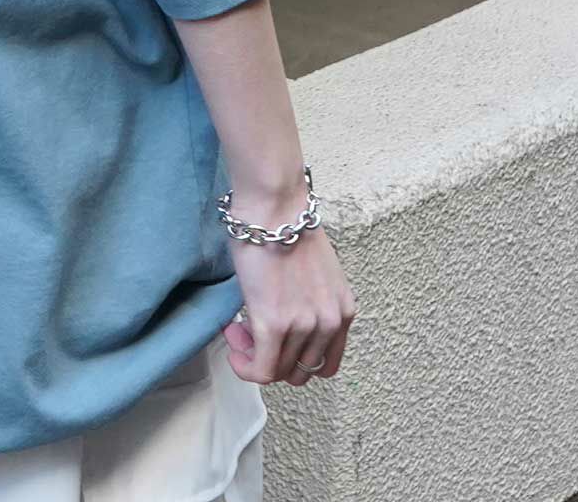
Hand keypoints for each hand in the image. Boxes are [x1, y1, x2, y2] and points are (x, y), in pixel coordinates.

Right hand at [219, 199, 357, 386]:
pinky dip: (245, 367)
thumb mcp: (315, 273)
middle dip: (273, 358)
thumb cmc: (286, 225)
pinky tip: (234, 349)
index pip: (324, 363)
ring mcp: (303, 326)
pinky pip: (261, 369)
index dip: (295, 358)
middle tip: (250, 333)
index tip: (275, 340)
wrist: (275, 207)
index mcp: (343, 311)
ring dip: (253, 356)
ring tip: (238, 331)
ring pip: (278, 370)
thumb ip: (309, 301)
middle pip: (300, 371)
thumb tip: (281, 315)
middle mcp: (328, 324)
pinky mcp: (274, 324)